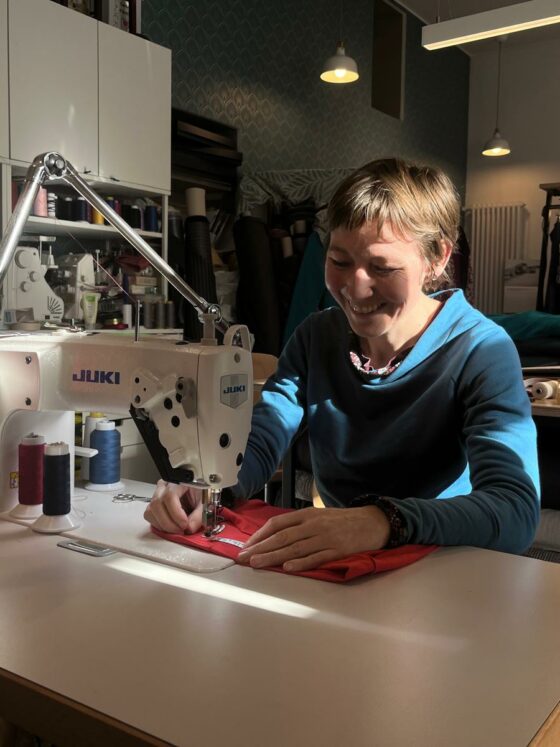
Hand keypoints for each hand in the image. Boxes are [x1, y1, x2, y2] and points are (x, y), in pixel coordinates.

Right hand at [143, 480, 203, 533]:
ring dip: (163, 525)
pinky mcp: (154, 505)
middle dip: (169, 522)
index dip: (176, 513)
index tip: (185, 524)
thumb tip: (189, 528)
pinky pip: (149, 516)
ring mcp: (156, 495)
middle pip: (157, 504)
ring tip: (177, 530)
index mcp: (178, 481)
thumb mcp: (205, 501)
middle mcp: (164, 486)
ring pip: (151, 511)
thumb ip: (199, 515)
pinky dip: (159, 525)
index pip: (170, 495)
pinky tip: (170, 527)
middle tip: (182, 530)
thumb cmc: (200, 493)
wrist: (196, 494)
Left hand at [237, 506, 390, 571]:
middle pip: (282, 537)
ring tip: (257, 564)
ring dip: (273, 557)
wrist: (372, 522)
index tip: (246, 546)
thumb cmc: (343, 521)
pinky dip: (301, 563)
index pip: (277, 523)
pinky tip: (287, 567)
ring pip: (294, 548)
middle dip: (260, 548)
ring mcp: (325, 538)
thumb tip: (275, 536)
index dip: (260, 535)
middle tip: (243, 558)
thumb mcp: (319, 515)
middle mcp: (313, 524)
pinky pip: (316, 557)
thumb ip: (299, 525)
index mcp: (307, 514)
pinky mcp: (337, 550)